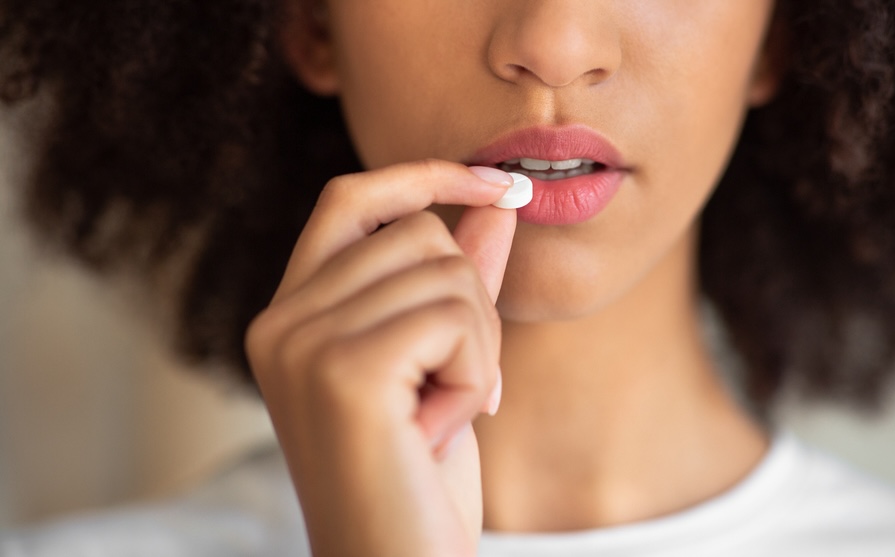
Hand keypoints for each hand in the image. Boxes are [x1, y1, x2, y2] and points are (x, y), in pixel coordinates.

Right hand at [245, 160, 515, 556]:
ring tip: (443, 414)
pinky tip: (445, 426)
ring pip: (448, 272)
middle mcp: (280, 321)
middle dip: (472, 303)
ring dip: (477, 349)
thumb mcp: (443, 362)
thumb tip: (495, 202)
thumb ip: (460, 279)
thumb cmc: (419, 476)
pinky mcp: (341, 371)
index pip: (351, 199)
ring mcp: (302, 343)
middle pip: (418, 233)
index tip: (498, 187)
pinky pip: (456, 319)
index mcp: (291, 315)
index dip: (425, 177)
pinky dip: (477, 375)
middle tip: (460, 384)